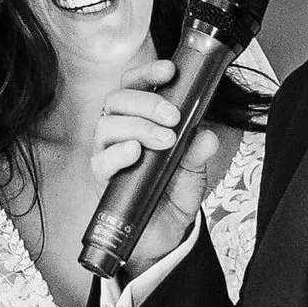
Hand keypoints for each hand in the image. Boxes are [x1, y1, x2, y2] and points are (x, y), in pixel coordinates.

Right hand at [92, 59, 221, 275]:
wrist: (164, 236)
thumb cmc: (172, 194)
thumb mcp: (194, 171)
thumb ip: (198, 152)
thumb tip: (207, 136)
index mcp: (140, 119)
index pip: (135, 85)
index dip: (148, 73)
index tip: (170, 70)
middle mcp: (120, 132)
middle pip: (118, 100)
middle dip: (147, 101)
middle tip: (173, 116)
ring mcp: (109, 154)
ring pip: (108, 125)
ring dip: (138, 126)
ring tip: (165, 139)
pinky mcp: (103, 180)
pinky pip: (100, 160)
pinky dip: (117, 153)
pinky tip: (135, 152)